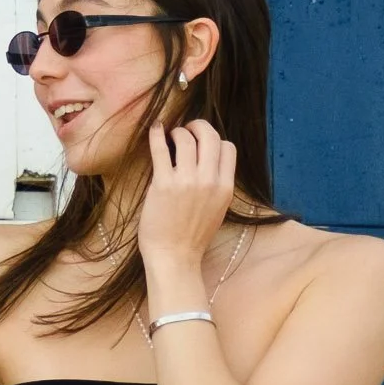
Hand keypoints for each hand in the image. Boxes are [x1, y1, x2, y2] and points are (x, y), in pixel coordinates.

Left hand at [140, 117, 236, 278]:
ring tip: (171, 136)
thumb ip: (216, 185)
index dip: (215, 140)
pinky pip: (160, 150)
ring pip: (186, 139)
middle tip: (187, 129)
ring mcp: (186, 182)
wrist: (174, 258)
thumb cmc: (192, 237)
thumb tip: (208, 163)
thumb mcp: (217, 210)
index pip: (227, 147)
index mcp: (225, 188)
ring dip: (178, 132)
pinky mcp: (163, 184)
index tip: (202, 142)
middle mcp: (209, 181)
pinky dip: (157, 134)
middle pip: (209, 136)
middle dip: (198, 126)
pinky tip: (156, 129)